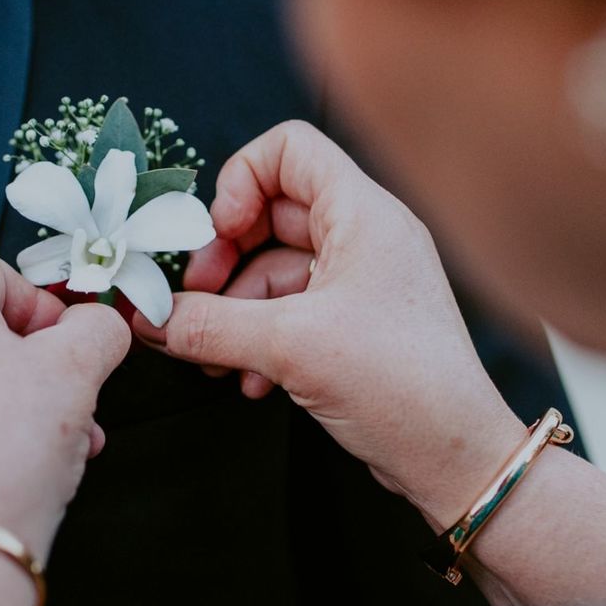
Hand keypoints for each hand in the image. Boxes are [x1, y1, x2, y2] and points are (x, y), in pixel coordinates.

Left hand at [0, 254, 131, 556]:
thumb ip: (98, 328)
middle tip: (72, 394)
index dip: (43, 305)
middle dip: (36, 362)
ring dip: (16, 399)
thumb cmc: (3, 455)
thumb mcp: (79, 370)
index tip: (72, 340)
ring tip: (59, 439)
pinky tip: (18, 462)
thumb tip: (99, 325)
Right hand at [134, 121, 527, 527]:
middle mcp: (365, 238)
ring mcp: (361, 283)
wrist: (454, 457)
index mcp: (363, 213)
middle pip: (271, 215)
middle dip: (224, 259)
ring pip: (274, 272)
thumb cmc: (403, 387)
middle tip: (194, 300)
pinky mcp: (356, 327)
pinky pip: (291, 313)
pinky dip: (260, 341)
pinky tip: (250, 381)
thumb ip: (209, 326)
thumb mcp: (289, 347)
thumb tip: (152, 319)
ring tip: (215, 358)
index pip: (289, 149)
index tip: (217, 234)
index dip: (240, 181)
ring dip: (235, 312)